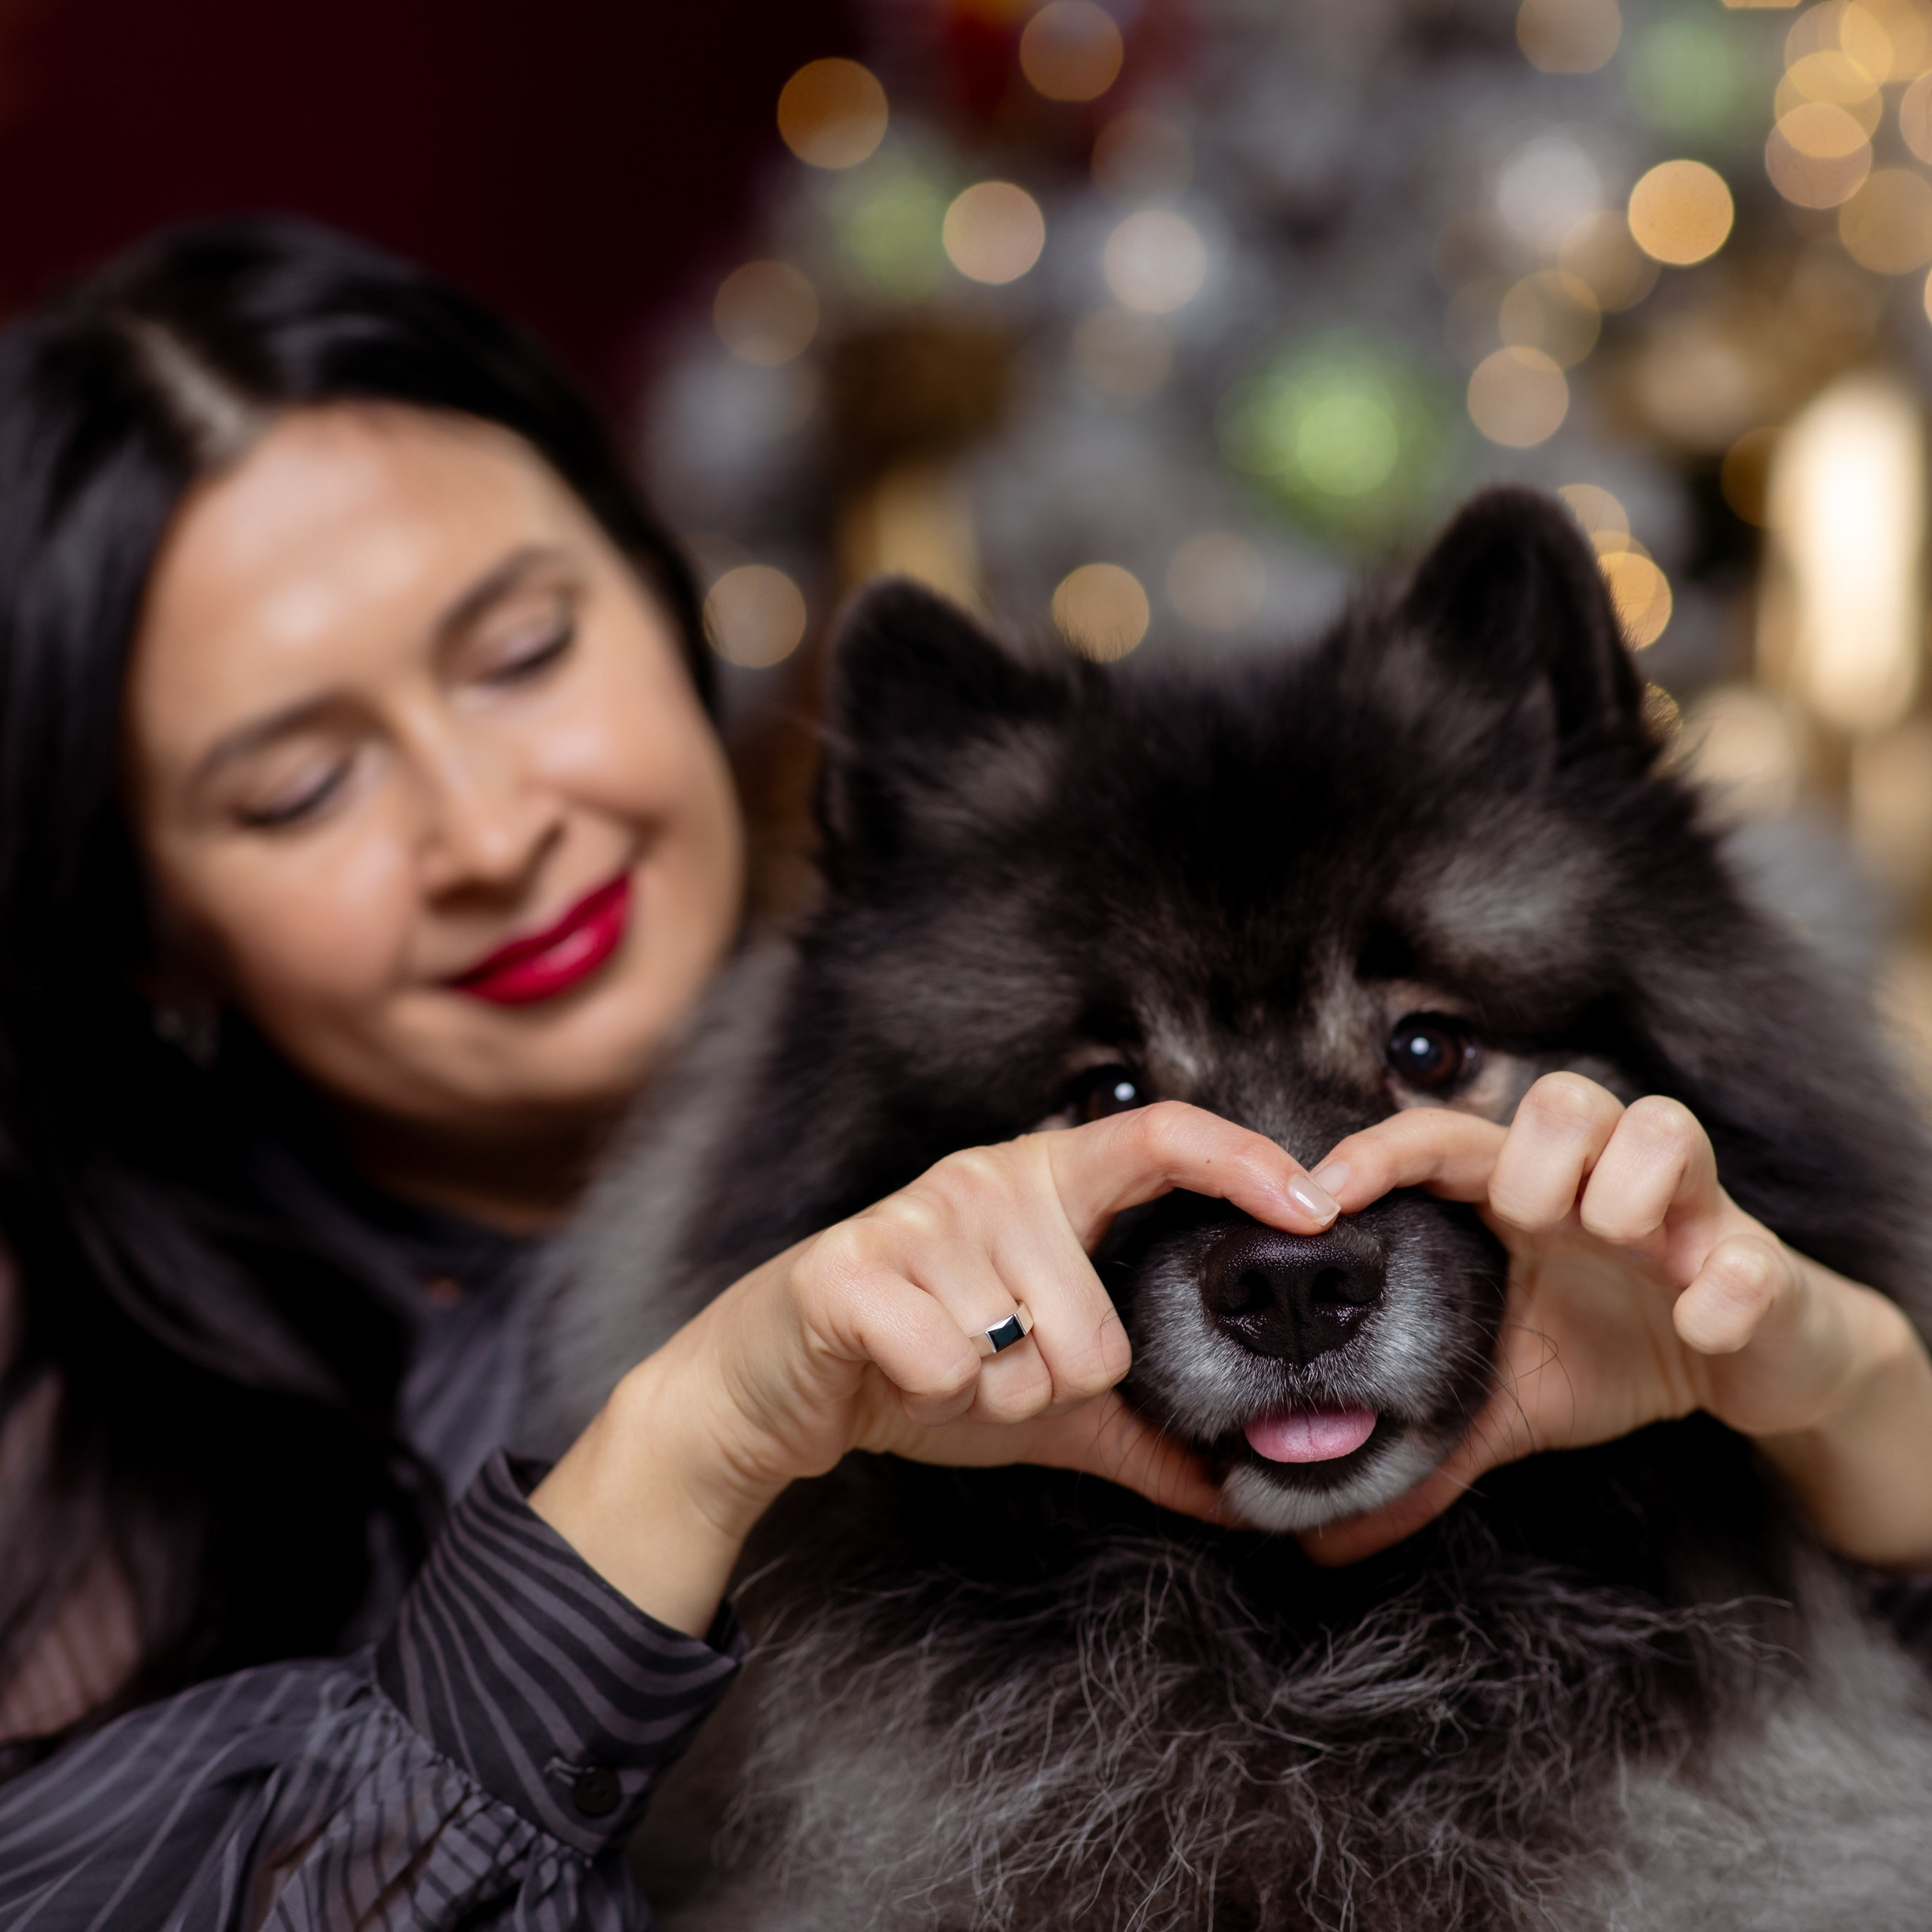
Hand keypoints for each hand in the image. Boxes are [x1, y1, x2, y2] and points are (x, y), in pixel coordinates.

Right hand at [534, 1102, 1339, 1631]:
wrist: (772, 1384)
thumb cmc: (916, 1369)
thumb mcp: (1042, 1398)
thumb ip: (1142, 1432)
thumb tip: (1244, 1492)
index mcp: (1044, 1182)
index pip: (1160, 1137)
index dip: (1245, 1163)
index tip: (1319, 1209)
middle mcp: (987, 1177)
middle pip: (1098, 1326)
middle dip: (1055, 1385)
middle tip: (994, 1370)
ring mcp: (918, 1215)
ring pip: (1025, 1354)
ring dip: (988, 1395)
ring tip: (940, 1367)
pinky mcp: (850, 1266)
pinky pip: (946, 1363)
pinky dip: (929, 1395)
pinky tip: (896, 1373)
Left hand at [1298, 1074, 1931, 1569]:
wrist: (1750, 1371)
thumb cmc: (1611, 1351)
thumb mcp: (1508, 1398)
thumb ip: (1425, 1451)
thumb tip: (1321, 1538)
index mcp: (1527, 1195)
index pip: (1445, 1137)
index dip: (1384, 1150)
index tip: (1324, 1197)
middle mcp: (1604, 1176)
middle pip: (1558, 1096)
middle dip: (1532, 1167)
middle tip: (1532, 1231)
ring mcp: (1692, 1209)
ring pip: (1659, 1124)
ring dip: (1626, 1195)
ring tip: (1622, 1254)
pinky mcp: (1764, 1264)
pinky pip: (1747, 1256)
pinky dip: (1720, 1292)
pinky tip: (1700, 1329)